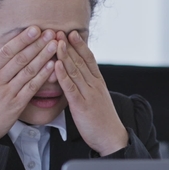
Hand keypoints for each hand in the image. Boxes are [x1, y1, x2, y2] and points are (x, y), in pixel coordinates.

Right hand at [0, 26, 57, 145]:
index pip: (6, 52)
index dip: (21, 40)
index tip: (34, 30)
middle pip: (19, 59)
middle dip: (36, 44)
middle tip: (50, 32)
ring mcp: (6, 94)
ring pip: (28, 71)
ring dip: (43, 57)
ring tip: (55, 45)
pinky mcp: (15, 106)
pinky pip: (31, 89)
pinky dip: (42, 77)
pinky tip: (52, 67)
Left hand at [54, 30, 128, 155]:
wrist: (112, 138)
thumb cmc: (103, 121)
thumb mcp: (98, 99)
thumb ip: (89, 87)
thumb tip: (80, 77)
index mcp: (98, 83)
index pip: (89, 59)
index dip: (80, 45)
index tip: (72, 33)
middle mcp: (94, 85)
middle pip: (81, 61)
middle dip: (69, 45)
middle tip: (59, 31)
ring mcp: (88, 94)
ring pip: (75, 71)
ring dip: (64, 55)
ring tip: (55, 42)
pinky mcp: (81, 106)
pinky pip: (70, 88)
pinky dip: (62, 75)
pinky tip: (56, 65)